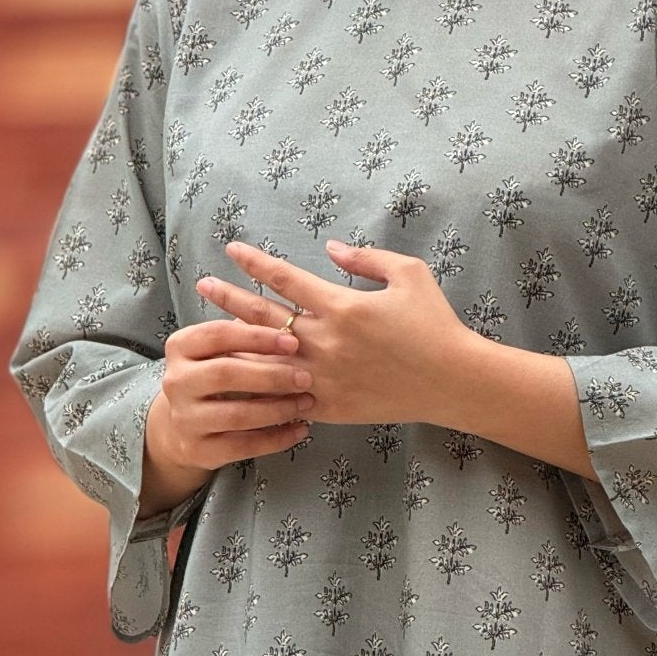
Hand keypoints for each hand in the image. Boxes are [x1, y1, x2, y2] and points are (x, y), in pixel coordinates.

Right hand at [145, 309, 315, 479]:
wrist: (184, 425)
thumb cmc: (214, 376)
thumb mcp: (221, 351)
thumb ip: (246, 334)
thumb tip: (290, 319)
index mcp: (180, 347)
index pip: (218, 334)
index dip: (257, 337)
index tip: (293, 341)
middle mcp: (176, 382)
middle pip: (226, 374)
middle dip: (271, 375)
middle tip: (305, 377)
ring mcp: (185, 419)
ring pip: (237, 414)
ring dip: (277, 409)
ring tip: (305, 403)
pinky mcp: (199, 450)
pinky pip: (243, 446)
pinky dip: (276, 438)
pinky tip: (299, 430)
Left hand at [197, 238, 474, 427]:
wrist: (453, 381)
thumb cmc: (435, 323)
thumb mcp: (409, 275)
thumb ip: (366, 258)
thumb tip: (331, 249)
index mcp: (341, 306)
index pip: (285, 279)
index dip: (256, 263)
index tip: (232, 250)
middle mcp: (326, 342)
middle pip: (264, 317)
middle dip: (230, 298)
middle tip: (203, 285)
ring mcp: (325, 378)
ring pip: (267, 361)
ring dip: (237, 345)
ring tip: (211, 335)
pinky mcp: (332, 406)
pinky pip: (287, 397)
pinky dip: (264, 389)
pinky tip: (241, 382)